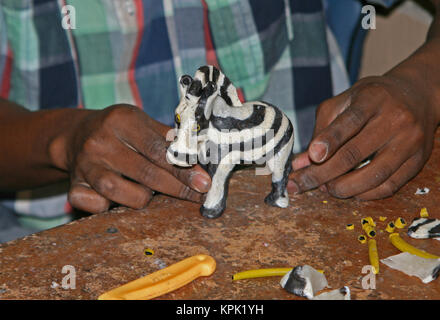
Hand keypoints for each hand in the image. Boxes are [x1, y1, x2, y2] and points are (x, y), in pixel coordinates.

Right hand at [54, 104, 210, 212]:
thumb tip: (198, 159)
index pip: (159, 149)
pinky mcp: (74, 185)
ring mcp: (85, 165)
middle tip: (196, 195)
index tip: (204, 182)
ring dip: (142, 197)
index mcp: (121, 120)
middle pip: (146, 173)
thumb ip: (168, 139)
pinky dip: (109, 206)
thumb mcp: (142, 122)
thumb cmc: (119, 130)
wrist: (76, 134)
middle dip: (176, 187)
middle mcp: (100, 142)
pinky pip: (96, 206)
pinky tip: (117, 199)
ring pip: (121, 193)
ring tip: (149, 191)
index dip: (184, 169)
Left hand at [288, 75, 438, 199]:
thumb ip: (321, 130)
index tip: (312, 156)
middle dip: (323, 174)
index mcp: (373, 98)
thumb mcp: (343, 102)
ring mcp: (409, 141)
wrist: (416, 96)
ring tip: (325, 188)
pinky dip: (365, 194)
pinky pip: (389, 186)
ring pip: (374, 175)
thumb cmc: (371, 99)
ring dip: (344, 188)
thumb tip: (300, 163)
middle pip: (355, 153)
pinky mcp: (418, 161)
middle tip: (301, 183)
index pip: (350, 121)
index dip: (329, 140)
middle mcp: (395, 119)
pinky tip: (349, 192)